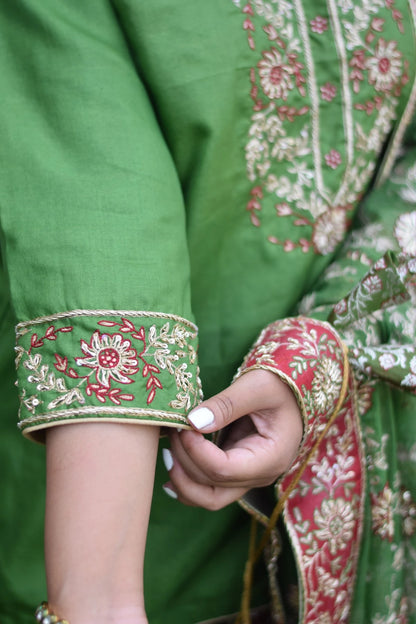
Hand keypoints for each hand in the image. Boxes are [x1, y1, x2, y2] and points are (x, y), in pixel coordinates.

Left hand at [163, 369, 302, 509]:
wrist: (292, 390)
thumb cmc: (279, 384)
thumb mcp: (256, 386)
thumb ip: (226, 404)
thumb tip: (193, 423)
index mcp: (271, 458)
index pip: (224, 470)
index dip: (196, 451)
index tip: (183, 425)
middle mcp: (260, 476)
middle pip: (213, 490)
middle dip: (184, 464)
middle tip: (172, 432)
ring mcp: (248, 477)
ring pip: (209, 497)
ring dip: (182, 479)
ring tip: (168, 449)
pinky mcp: (237, 470)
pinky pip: (209, 488)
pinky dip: (187, 482)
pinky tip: (172, 466)